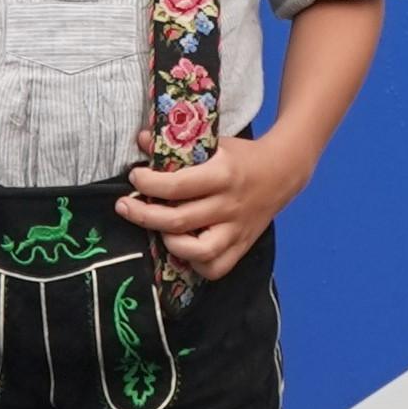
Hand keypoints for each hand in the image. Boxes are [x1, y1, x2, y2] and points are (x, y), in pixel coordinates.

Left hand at [118, 133, 311, 281]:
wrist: (282, 172)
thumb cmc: (240, 156)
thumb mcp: (212, 142)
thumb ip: (177, 144)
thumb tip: (141, 140)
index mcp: (222, 174)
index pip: (178, 185)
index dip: (149, 183)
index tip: (135, 177)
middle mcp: (229, 205)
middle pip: (179, 220)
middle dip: (144, 214)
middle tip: (125, 206)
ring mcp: (236, 229)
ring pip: (198, 251)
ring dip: (170, 243)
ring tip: (158, 230)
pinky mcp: (242, 246)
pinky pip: (217, 268)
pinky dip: (196, 265)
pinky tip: (183, 250)